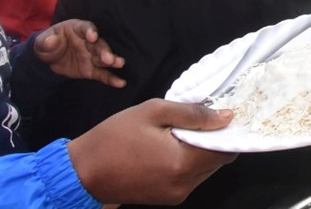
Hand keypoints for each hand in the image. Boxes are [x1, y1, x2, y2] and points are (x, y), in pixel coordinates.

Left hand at [34, 20, 125, 87]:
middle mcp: (89, 42)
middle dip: (105, 50)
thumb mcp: (42, 41)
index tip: (92, 36)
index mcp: (77, 30)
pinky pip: (102, 74)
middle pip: (99, 45)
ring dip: (112, 61)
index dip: (90, 31)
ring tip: (119, 63)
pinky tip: (120, 83)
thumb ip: (46, 41)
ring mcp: (92, 56)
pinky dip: (111, 79)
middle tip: (109, 58)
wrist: (48, 60)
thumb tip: (52, 41)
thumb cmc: (47, 45)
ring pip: (104, 59)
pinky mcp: (92, 70)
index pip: (86, 28)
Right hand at [66, 99, 235, 204]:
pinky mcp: (167, 198)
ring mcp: (176, 194)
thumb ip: (193, 114)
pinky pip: (190, 177)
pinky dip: (188, 161)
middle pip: (218, 161)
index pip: (226, 150)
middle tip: (200, 120)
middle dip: (214, 140)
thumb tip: (226, 117)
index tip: (224, 115)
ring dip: (201, 151)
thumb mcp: (153, 112)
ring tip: (180, 133)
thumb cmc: (114, 138)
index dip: (228, 132)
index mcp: (182, 164)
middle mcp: (184, 184)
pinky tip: (171, 147)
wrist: (81, 172)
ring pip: (206, 169)